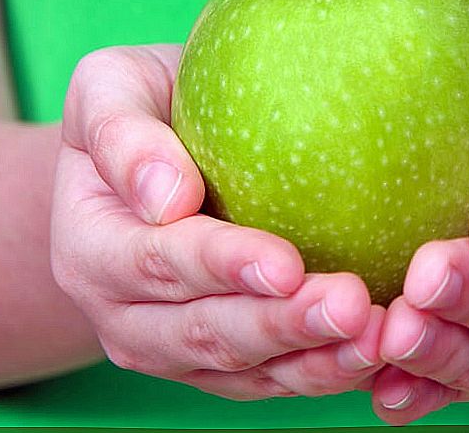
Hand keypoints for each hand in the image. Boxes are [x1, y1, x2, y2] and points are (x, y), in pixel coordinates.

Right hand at [50, 44, 383, 399]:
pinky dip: (321, 371)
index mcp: (91, 247)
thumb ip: (121, 134)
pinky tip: (375, 352)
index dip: (222, 267)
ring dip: (313, 362)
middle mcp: (122, 314)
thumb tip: (167, 198)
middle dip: (281, 326)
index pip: (158, 263)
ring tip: (377, 340)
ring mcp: (169, 347)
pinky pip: (268, 379)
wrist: (144, 162)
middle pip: (205, 333)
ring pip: (243, 371)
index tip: (287, 264)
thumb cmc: (139, 106)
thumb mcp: (109, 88)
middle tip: (354, 308)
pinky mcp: (214, 363)